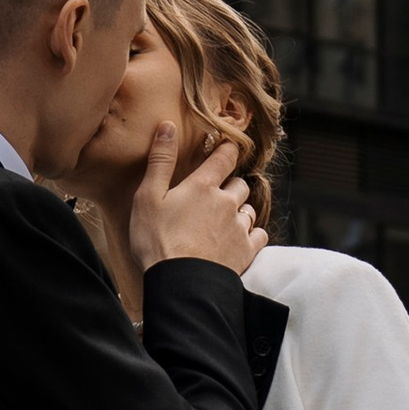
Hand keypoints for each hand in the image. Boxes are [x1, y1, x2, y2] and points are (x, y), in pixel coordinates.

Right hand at [129, 126, 265, 278]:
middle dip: (232, 185)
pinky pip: (260, 234)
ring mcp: (239, 227)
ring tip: (226, 219)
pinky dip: (253, 234)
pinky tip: (241, 239)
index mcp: (203, 186)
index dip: (228, 150)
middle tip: (217, 193)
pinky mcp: (246, 251)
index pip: (225, 157)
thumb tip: (168, 126)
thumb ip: (160, 161)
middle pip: (240, 184)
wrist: (181, 284)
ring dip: (241, 210)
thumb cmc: (158, 241)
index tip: (227, 148)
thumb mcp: (148, 197)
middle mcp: (227, 202)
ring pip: (250, 209)